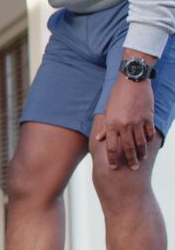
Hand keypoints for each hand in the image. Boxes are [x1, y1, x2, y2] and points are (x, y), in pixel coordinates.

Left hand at [98, 51, 156, 170]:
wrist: (132, 81)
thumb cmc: (117, 95)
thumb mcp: (107, 110)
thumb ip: (104, 126)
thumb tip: (99, 139)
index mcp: (112, 124)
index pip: (111, 146)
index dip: (112, 158)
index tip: (114, 167)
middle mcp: (124, 125)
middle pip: (128, 147)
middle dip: (130, 160)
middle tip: (134, 168)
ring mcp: (138, 122)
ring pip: (140, 142)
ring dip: (142, 152)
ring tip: (142, 158)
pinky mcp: (148, 117)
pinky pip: (149, 132)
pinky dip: (149, 139)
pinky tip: (149, 144)